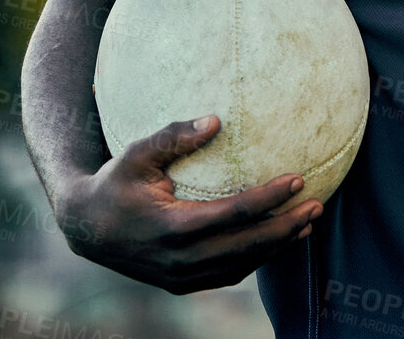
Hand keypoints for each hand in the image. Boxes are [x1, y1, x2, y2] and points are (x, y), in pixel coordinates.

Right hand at [54, 115, 320, 294]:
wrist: (86, 229)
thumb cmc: (115, 182)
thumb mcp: (136, 153)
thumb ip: (174, 136)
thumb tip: (216, 120)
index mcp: (172, 228)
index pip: (234, 214)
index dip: (269, 199)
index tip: (298, 179)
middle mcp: (179, 260)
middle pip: (247, 247)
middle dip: (286, 228)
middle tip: (317, 205)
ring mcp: (181, 277)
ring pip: (241, 266)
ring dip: (278, 247)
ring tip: (307, 222)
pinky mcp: (182, 284)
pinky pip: (228, 275)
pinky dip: (257, 259)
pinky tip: (278, 239)